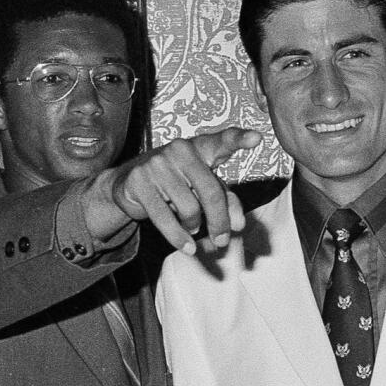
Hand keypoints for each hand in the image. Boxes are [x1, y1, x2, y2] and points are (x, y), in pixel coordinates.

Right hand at [84, 127, 261, 253]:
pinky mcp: (139, 181)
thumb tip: (237, 226)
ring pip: (189, 209)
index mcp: (200, 147)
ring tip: (192, 228)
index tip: (257, 138)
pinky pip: (165, 218)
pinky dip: (178, 237)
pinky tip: (186, 247)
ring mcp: (158, 163)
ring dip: (194, 226)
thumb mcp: (202, 188)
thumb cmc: (175, 183)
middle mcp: (180, 149)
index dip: (240, 139)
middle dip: (219, 222)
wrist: (128, 183)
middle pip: (211, 192)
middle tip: (222, 241)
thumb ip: (226, 202)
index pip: (222, 141)